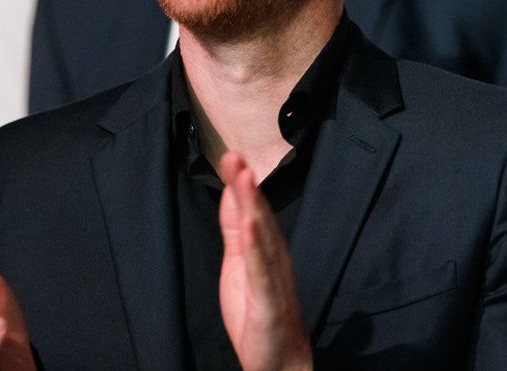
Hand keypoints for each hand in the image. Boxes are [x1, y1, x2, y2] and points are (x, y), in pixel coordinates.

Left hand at [218, 152, 311, 370]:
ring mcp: (273, 278)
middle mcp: (274, 258)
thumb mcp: (238, 265)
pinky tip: (250, 226)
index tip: (229, 155)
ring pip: (263, 238)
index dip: (241, 184)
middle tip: (233, 156)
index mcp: (266, 249)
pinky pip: (262, 272)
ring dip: (254, 207)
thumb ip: (235, 230)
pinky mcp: (269, 302)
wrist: (277, 360)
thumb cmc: (257, 313)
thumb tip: (233, 194)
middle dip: (247, 186)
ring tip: (243, 179)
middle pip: (259, 217)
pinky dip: (257, 248)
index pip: (252, 211)